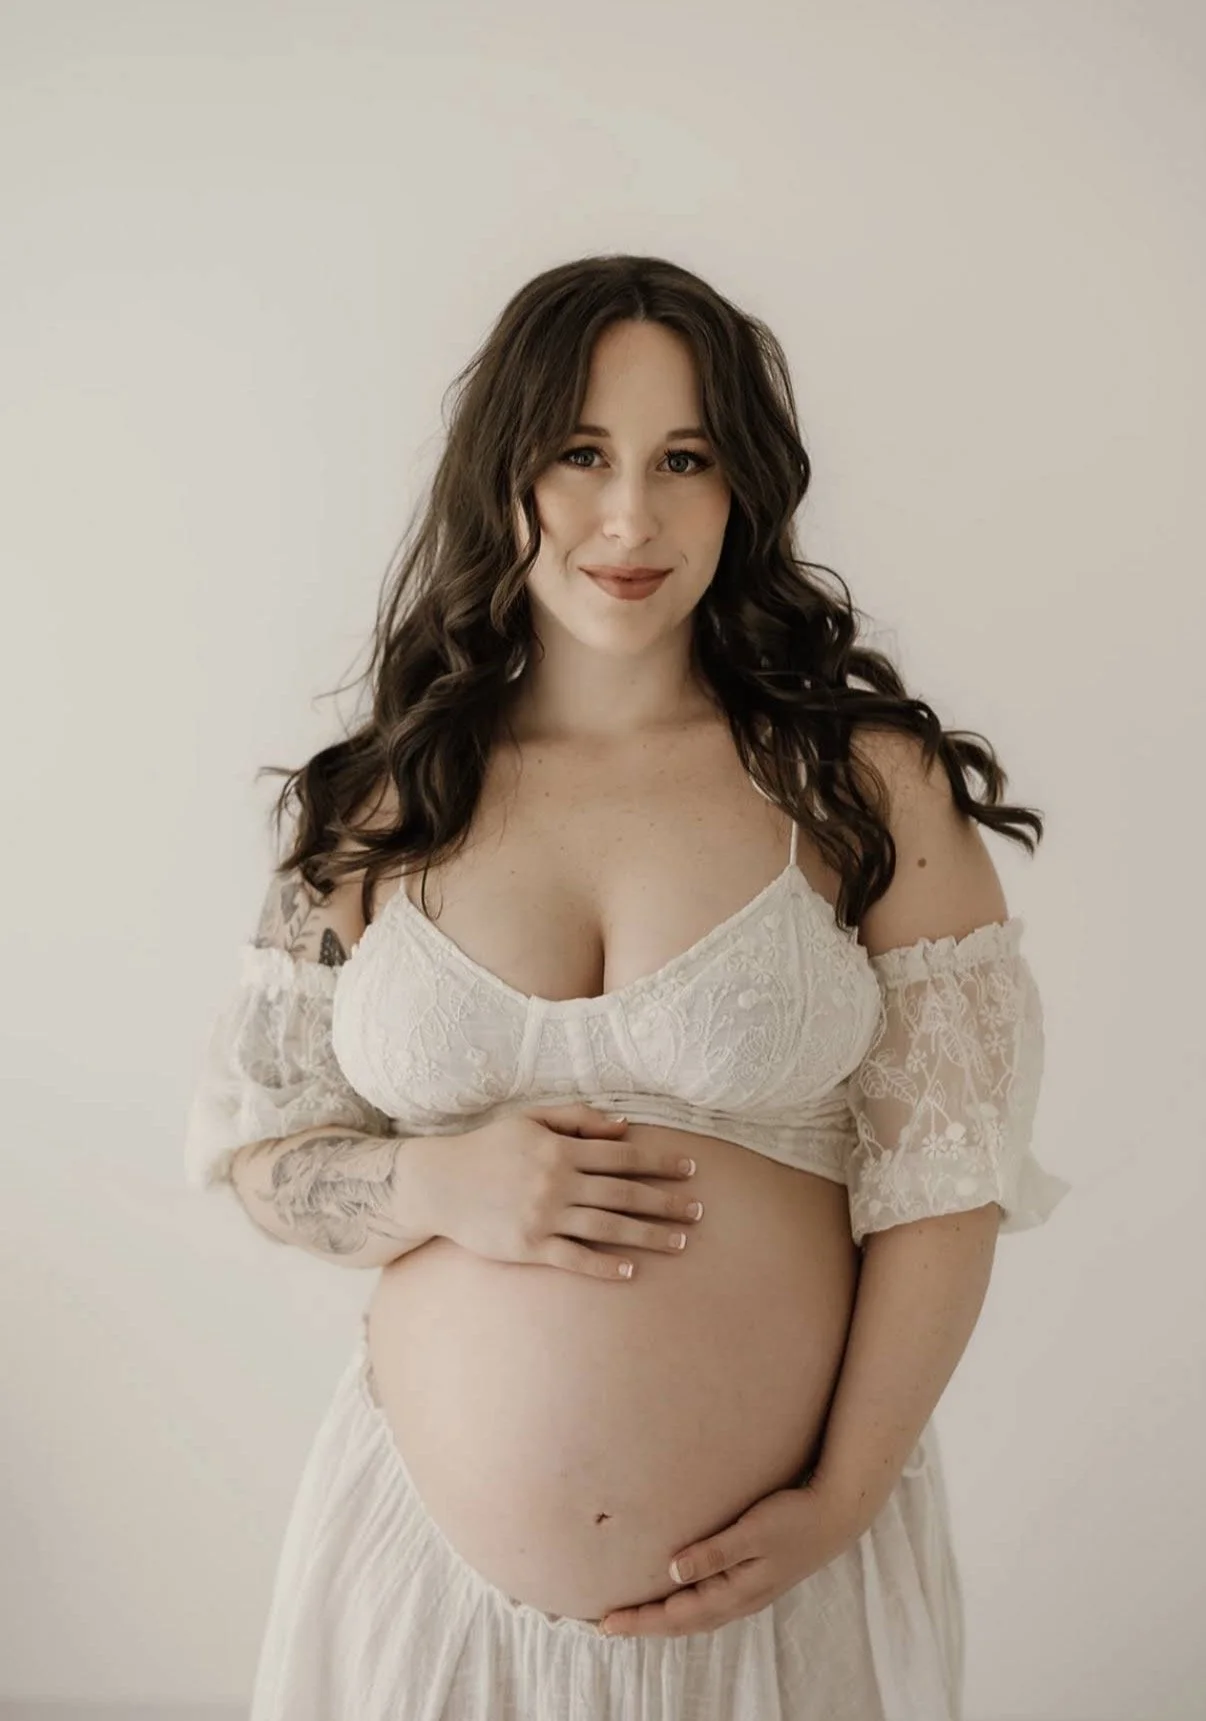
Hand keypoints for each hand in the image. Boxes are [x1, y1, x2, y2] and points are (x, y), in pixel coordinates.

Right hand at [431, 1105, 702, 1279]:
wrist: (439, 1184)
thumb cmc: (488, 1148)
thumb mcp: (530, 1120)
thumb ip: (577, 1120)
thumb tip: (624, 1126)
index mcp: (561, 1150)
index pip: (624, 1156)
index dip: (661, 1162)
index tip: (691, 1169)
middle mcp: (557, 1183)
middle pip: (624, 1194)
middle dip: (666, 1202)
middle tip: (700, 1212)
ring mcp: (544, 1217)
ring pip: (607, 1228)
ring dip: (648, 1236)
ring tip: (680, 1242)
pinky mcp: (528, 1247)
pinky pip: (574, 1258)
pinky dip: (605, 1265)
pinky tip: (631, 1271)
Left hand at [597, 1478, 865, 1639]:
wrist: (835, 1516)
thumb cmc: (793, 1518)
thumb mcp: (753, 1531)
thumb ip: (714, 1552)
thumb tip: (671, 1570)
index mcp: (734, 1592)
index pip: (675, 1615)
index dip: (639, 1620)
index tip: (604, 1621)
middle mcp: (737, 1600)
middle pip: (680, 1622)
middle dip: (642, 1624)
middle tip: (604, 1623)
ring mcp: (745, 1593)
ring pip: (693, 1616)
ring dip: (661, 1618)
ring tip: (632, 1616)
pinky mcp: (750, 1580)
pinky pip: (706, 1604)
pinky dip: (682, 1607)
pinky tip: (674, 1597)